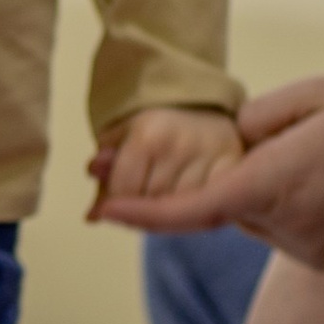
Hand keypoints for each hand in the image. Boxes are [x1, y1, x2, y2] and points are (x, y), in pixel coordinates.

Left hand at [87, 104, 241, 211]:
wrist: (201, 106)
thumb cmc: (153, 127)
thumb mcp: (120, 140)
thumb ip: (105, 177)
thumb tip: (91, 217)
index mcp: (148, 133)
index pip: (124, 192)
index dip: (114, 205)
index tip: (113, 203)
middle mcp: (181, 144)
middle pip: (152, 203)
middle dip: (141, 209)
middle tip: (141, 197)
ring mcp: (211, 155)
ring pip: (180, 209)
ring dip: (168, 212)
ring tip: (164, 196)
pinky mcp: (232, 165)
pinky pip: (209, 206)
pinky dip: (195, 210)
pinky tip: (187, 199)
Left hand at [94, 75, 323, 269]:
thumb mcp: (318, 94)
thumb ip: (257, 116)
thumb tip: (224, 143)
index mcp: (275, 184)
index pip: (190, 209)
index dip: (141, 211)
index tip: (102, 209)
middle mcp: (284, 227)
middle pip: (225, 203)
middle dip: (226, 175)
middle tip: (274, 140)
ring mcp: (306, 250)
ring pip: (257, 216)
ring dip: (268, 187)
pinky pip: (287, 229)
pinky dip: (294, 204)